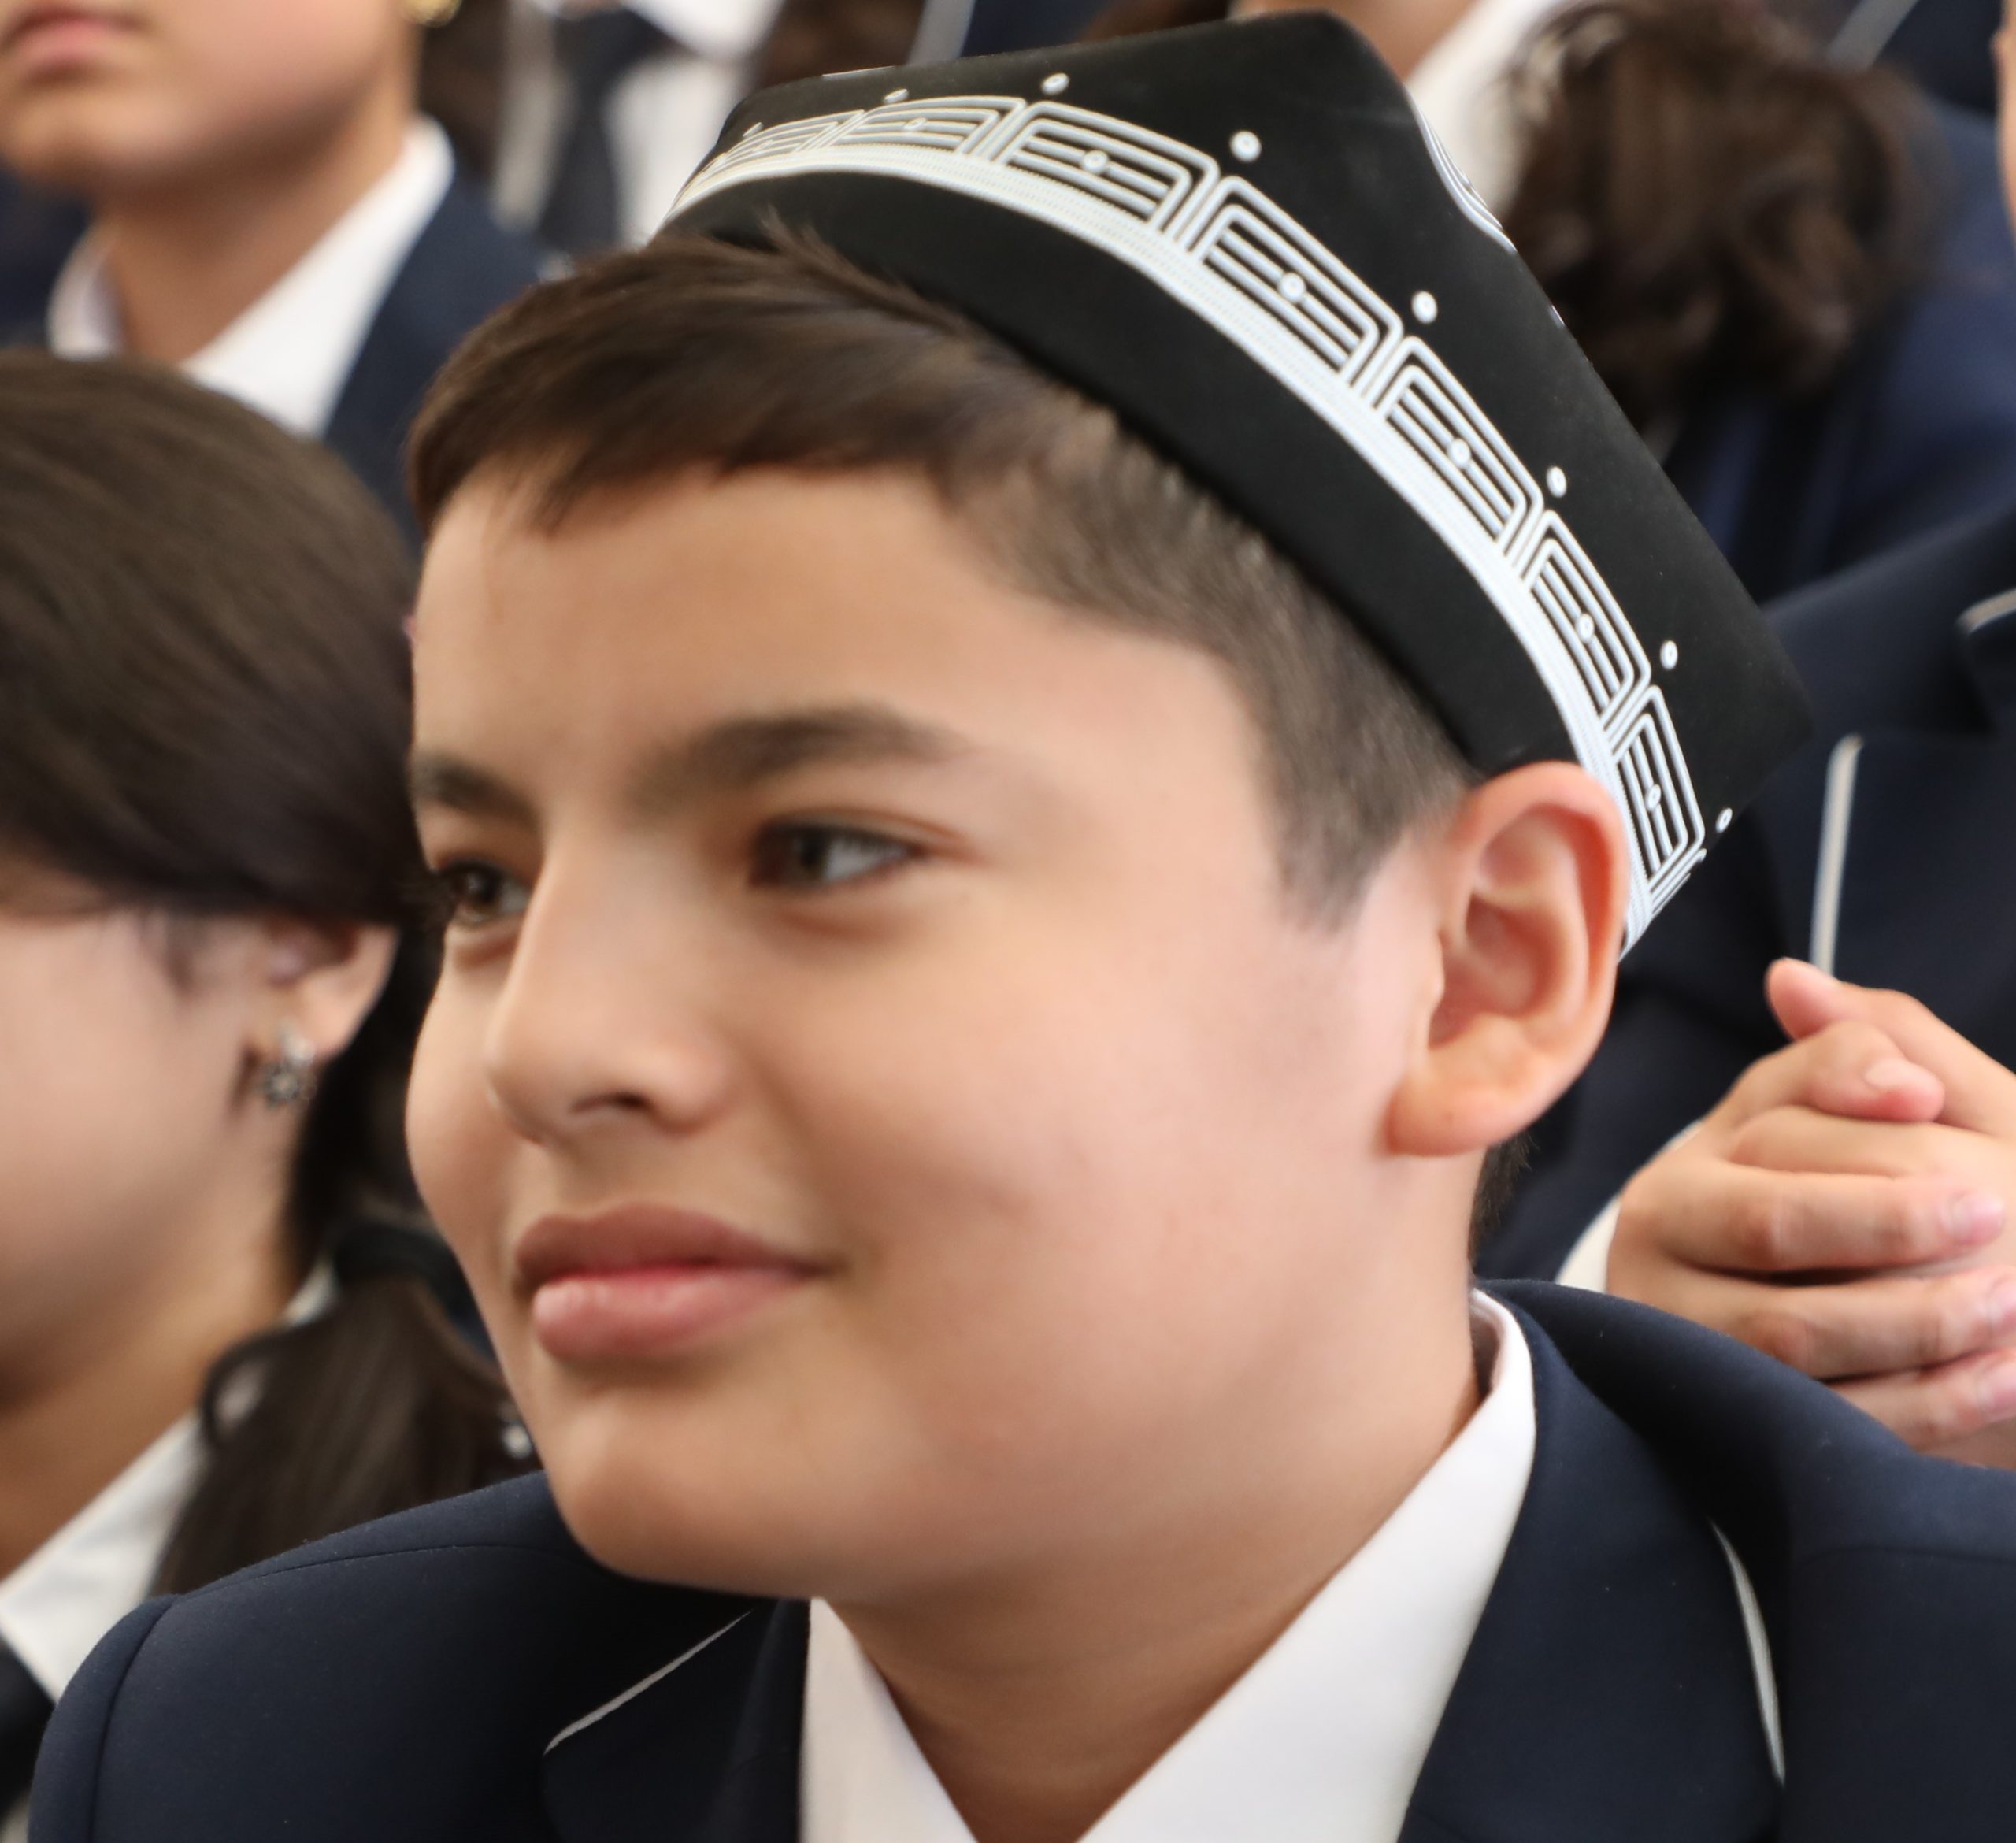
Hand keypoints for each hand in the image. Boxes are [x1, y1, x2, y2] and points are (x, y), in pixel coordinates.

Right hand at [1608, 961, 2015, 1456]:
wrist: (1810, 1318)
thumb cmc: (1831, 1196)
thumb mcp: (1829, 1117)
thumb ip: (1840, 1051)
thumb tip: (1794, 981)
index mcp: (1678, 1176)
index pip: (1772, 1153)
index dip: (1871, 1151)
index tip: (1977, 1164)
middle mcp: (1656, 1257)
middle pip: (1770, 1233)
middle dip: (1889, 1227)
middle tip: (1998, 1221)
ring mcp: (1688, 1347)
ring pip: (1790, 1339)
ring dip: (1915, 1322)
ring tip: (2013, 1307)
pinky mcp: (1735, 1426)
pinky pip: (1826, 1420)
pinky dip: (1924, 1404)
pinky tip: (2002, 1379)